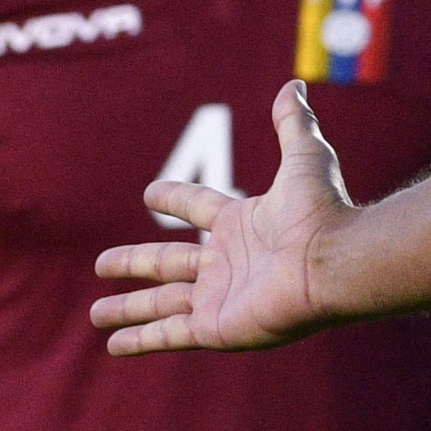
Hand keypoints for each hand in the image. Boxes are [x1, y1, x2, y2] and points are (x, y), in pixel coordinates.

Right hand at [90, 82, 353, 353]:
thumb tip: (295, 84)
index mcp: (241, 224)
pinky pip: (168, 334)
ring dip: (128, 308)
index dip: (175, 198)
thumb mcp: (305, 158)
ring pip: (161, 302)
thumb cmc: (322, 213)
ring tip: (96, 313)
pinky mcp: (216, 327)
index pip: (199, 208)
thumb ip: (293, 123)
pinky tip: (114, 346)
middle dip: (135, 263)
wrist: (334, 261)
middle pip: (168, 263)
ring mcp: (220, 297)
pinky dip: (140, 340)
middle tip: (101, 263)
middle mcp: (228, 263)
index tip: (150, 195)